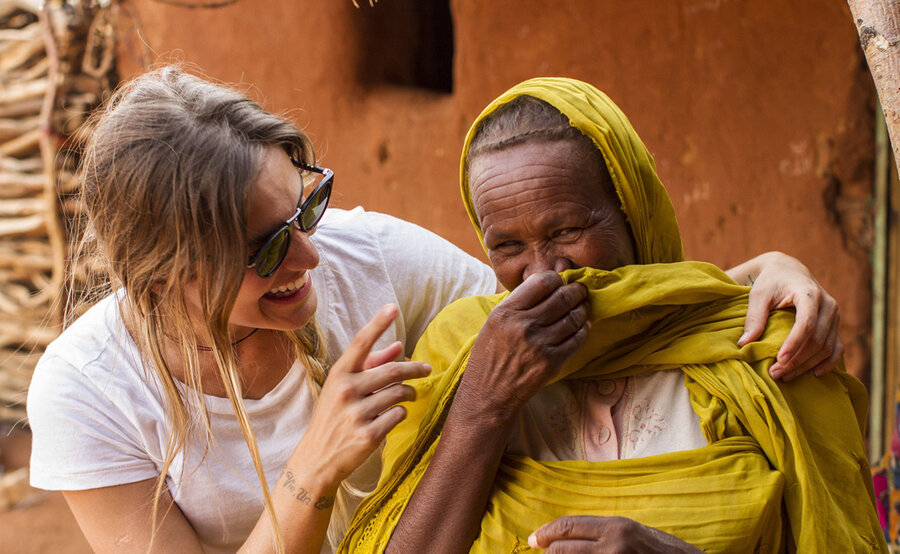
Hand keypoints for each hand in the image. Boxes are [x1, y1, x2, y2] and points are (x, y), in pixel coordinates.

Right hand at [298, 304, 430, 482]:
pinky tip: (393, 416)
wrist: (317, 459)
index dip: (378, 323)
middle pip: (392, 371)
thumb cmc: (333, 418)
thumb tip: (399, 346)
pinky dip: (400, 413)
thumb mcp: (343, 389)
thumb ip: (370, 366)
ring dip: (409, 393)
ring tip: (409, 395)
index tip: (393, 307)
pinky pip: (398, 415)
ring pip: (399, 393)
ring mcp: (357, 413)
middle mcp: (346, 391)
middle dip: (414, 369)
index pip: (360, 343)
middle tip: (426, 369)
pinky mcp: (369, 435)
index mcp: (339, 375)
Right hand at [459, 272, 589, 417]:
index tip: (559, 282)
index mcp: (506, 312)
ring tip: (583, 307)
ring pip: (573, 317)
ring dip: (582, 309)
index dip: (556, 279)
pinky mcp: (552, 362)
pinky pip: (577, 339)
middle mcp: (523, 326)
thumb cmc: (490, 356)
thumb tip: (545, 284)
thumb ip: (517, 303)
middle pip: (562, 297)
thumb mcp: (494, 322)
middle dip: (576, 291)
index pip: (542, 282)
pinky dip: (584, 330)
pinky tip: (583, 326)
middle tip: (579, 291)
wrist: (488, 394)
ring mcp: (539, 345)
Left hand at [528, 516, 702, 552]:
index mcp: (615, 527)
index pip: (568, 526)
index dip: (546, 533)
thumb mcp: (630, 532)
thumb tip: (567, 536)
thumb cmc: (660, 551)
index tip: (534, 539)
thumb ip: (601, 533)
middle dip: (548, 553)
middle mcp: (613, 546)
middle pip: (563, 550)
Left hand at [731, 252, 841, 380]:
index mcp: (809, 294)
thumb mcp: (759, 294)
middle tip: (776, 373)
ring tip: (785, 376)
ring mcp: (834, 316)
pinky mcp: (835, 325)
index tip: (779, 360)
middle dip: (797, 360)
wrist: (789, 271)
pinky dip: (829, 362)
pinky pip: (837, 347)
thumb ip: (754, 317)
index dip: (794, 344)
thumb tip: (744, 344)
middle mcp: (828, 305)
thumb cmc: (771, 282)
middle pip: (817, 339)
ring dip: (807, 365)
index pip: (806, 323)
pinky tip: (814, 374)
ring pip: (827, 347)